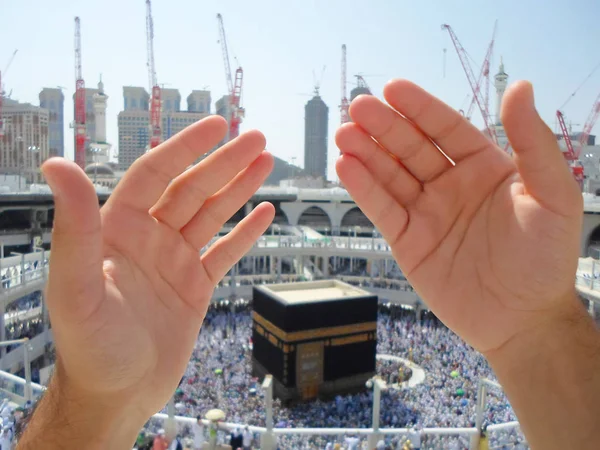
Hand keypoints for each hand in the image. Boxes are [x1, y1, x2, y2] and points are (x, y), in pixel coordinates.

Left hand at [42, 116, 273, 424]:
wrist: (116, 395)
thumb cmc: (89, 347)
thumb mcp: (76, 287)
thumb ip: (73, 227)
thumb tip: (55, 164)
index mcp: (118, 229)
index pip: (156, 174)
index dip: (186, 148)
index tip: (216, 126)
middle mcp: (148, 238)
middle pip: (192, 189)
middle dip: (225, 163)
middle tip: (257, 139)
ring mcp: (174, 261)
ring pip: (212, 215)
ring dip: (239, 189)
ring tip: (266, 163)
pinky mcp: (194, 286)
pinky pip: (225, 252)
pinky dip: (245, 233)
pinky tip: (264, 214)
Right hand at [336, 80, 581, 353]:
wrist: (523, 321)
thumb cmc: (546, 260)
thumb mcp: (552, 196)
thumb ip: (534, 143)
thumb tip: (520, 86)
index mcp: (485, 168)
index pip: (446, 129)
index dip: (419, 108)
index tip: (392, 89)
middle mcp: (452, 186)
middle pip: (411, 148)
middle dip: (384, 127)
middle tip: (357, 107)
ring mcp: (428, 213)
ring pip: (390, 175)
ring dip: (366, 153)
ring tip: (344, 134)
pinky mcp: (409, 242)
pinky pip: (383, 210)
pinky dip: (364, 189)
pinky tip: (346, 167)